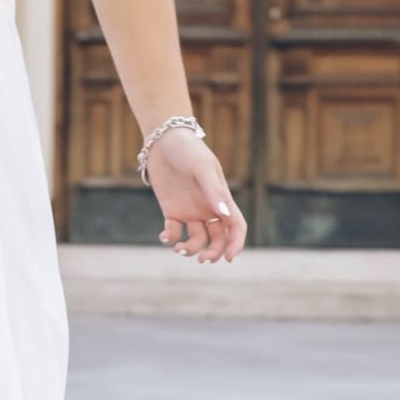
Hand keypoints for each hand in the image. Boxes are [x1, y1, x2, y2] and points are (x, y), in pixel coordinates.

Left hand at [147, 129, 247, 262]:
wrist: (163, 139)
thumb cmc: (189, 150)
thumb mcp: (203, 168)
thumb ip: (214, 191)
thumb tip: (223, 214)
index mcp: (222, 199)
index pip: (236, 226)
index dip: (236, 244)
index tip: (228, 258)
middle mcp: (209, 208)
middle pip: (218, 238)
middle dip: (213, 252)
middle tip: (202, 259)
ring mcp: (190, 211)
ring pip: (197, 239)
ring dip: (190, 249)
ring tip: (179, 248)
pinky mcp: (172, 211)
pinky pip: (174, 232)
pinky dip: (170, 238)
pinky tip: (165, 236)